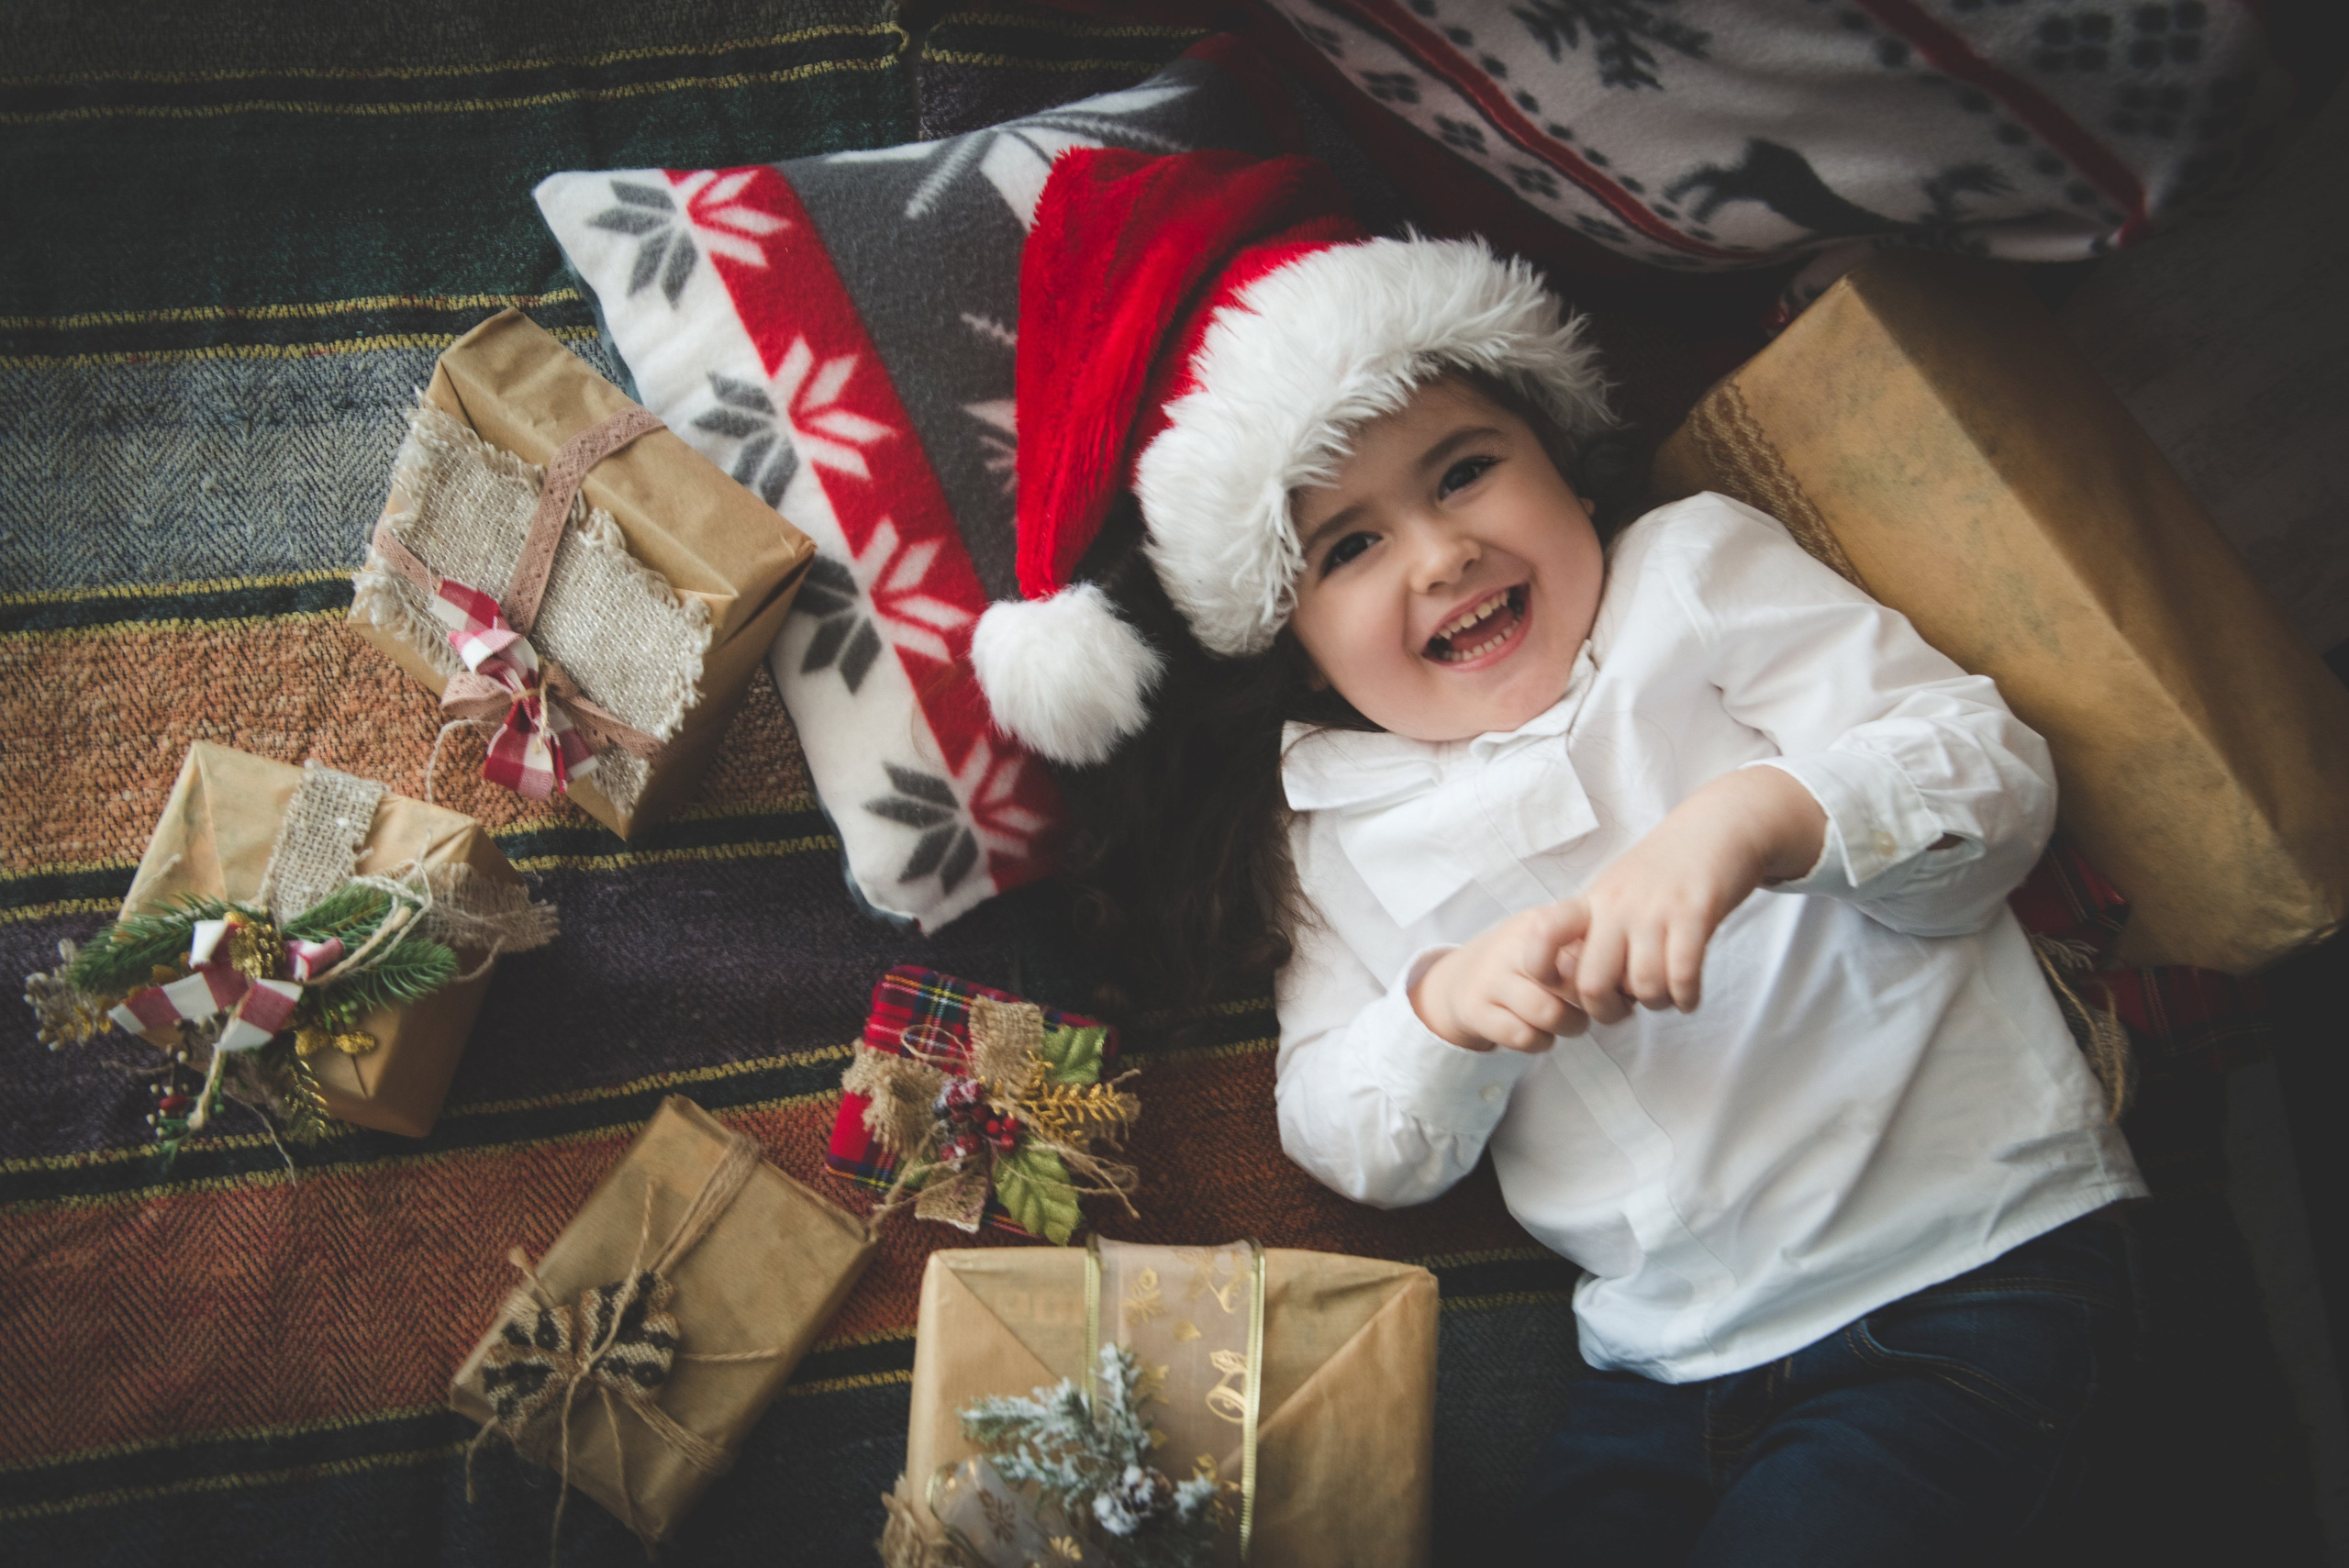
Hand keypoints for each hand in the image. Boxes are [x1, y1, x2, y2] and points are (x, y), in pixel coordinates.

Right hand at [1410, 902, 1591, 1052]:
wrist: (1457, 981)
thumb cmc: (1519, 965)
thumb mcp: (1548, 943)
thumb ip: (1585, 952)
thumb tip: (1629, 983)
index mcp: (1538, 923)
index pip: (1589, 951)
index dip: (1606, 977)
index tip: (1608, 988)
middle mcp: (1511, 945)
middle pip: (1573, 983)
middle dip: (1592, 1005)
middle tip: (1592, 1010)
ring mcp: (1490, 977)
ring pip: (1549, 1013)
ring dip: (1569, 1027)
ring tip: (1569, 1023)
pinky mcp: (1474, 1010)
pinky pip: (1523, 1036)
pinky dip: (1539, 1042)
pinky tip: (1539, 1034)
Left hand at [1567, 765, 1825, 1023]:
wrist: (1717, 826)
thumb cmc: (1664, 869)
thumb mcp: (1616, 891)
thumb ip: (1596, 932)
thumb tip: (1582, 986)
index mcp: (1592, 902)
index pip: (1543, 936)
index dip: (1544, 973)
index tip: (1569, 987)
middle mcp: (1617, 906)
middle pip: (1592, 984)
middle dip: (1609, 1012)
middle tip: (1627, 1008)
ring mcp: (1655, 909)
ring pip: (1643, 987)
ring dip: (1657, 1004)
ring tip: (1666, 995)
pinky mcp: (1695, 913)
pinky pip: (1683, 976)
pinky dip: (1687, 998)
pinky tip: (1689, 996)